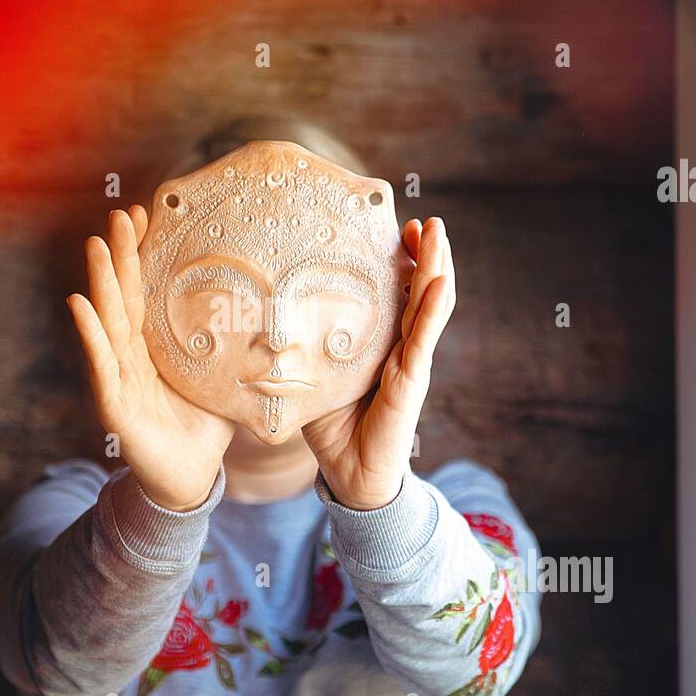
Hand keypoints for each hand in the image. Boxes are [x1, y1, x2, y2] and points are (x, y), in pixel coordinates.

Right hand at [66, 206, 234, 510]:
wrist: (190, 481)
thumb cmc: (204, 427)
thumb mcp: (227, 380)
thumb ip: (244, 351)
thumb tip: (282, 319)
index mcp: (154, 346)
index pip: (145, 291)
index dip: (142, 253)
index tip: (145, 214)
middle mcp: (130, 356)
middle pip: (124, 297)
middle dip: (120, 255)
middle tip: (120, 213)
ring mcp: (118, 379)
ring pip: (108, 324)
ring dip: (101, 283)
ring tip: (95, 244)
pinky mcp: (114, 408)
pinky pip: (102, 367)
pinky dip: (89, 336)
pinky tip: (78, 305)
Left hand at [302, 216, 456, 509]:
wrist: (351, 475)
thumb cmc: (331, 424)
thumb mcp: (311, 374)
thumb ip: (299, 345)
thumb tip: (257, 311)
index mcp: (381, 341)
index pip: (396, 292)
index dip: (400, 259)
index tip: (396, 226)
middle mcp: (401, 345)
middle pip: (419, 290)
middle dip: (423, 252)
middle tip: (423, 219)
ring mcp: (411, 361)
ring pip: (429, 304)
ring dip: (435, 266)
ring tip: (436, 232)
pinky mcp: (412, 380)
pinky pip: (424, 337)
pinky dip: (434, 307)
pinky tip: (438, 281)